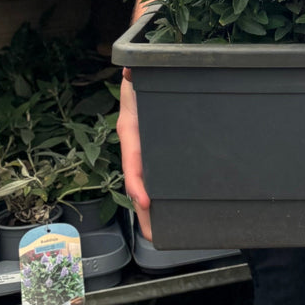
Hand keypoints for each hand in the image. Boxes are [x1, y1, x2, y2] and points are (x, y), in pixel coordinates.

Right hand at [118, 71, 152, 240]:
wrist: (143, 75)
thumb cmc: (141, 77)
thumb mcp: (138, 76)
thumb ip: (135, 73)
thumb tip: (130, 69)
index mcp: (131, 131)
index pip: (133, 161)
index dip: (137, 182)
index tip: (144, 201)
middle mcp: (137, 145)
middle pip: (137, 183)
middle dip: (143, 211)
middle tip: (155, 235)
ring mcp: (146, 151)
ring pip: (147, 184)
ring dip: (152, 209)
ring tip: (162, 234)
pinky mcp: (158, 151)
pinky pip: (159, 175)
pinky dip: (162, 194)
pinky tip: (174, 208)